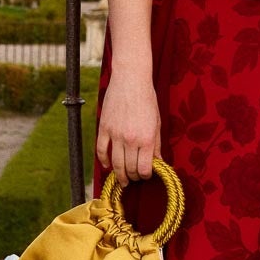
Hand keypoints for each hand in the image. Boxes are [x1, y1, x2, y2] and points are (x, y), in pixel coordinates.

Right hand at [95, 68, 161, 186]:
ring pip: (115, 163)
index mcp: (147, 138)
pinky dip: (103, 161)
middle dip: (133, 177)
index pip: (144, 168)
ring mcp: (115, 134)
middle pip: (129, 168)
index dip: (146, 176)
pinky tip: (107, 166)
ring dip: (119, 174)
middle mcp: (130, 139)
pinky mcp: (104, 128)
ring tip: (122, 179)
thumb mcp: (157, 122)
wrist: (131, 79)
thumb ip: (156, 144)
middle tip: (134, 178)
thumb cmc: (147, 99)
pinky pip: (101, 150)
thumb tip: (158, 161)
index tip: (146, 175)